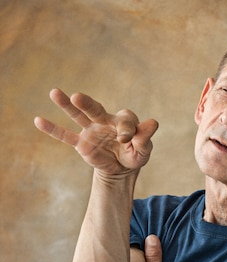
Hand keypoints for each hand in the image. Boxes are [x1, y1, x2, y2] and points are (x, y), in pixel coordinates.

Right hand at [34, 88, 158, 175]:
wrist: (121, 168)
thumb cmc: (135, 155)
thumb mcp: (143, 150)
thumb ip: (145, 137)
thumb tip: (153, 123)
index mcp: (124, 120)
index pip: (124, 119)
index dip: (126, 129)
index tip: (126, 140)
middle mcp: (105, 120)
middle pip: (95, 109)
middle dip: (87, 103)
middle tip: (78, 97)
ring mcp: (91, 130)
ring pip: (78, 116)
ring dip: (67, 105)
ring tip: (54, 92)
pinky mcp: (82, 144)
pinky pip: (66, 136)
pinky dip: (53, 130)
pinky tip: (38, 120)